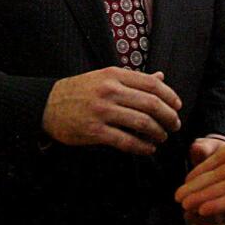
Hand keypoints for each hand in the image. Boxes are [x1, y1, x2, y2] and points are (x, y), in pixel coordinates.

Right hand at [42, 67, 180, 155]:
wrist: (46, 105)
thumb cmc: (80, 91)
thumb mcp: (105, 78)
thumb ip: (133, 79)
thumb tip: (161, 77)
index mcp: (114, 75)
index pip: (152, 84)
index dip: (170, 96)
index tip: (177, 106)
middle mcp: (110, 91)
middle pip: (151, 103)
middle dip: (169, 116)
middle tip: (175, 125)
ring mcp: (102, 111)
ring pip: (142, 122)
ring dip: (158, 132)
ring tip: (162, 137)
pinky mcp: (94, 131)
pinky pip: (126, 141)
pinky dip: (142, 147)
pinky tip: (148, 149)